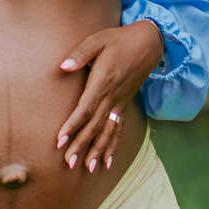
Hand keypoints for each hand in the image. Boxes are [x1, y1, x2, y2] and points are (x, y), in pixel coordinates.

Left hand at [56, 20, 163, 173]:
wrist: (149, 43)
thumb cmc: (118, 39)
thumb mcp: (98, 40)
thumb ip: (80, 54)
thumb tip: (63, 67)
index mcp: (103, 81)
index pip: (85, 109)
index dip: (72, 125)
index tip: (60, 141)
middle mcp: (113, 96)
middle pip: (95, 126)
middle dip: (81, 145)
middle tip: (68, 162)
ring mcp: (120, 103)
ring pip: (107, 131)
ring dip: (97, 150)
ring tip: (87, 168)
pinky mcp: (124, 105)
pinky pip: (118, 129)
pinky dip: (112, 146)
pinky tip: (107, 162)